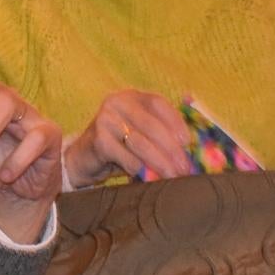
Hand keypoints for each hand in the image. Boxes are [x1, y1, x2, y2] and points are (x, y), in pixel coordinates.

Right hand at [63, 90, 193, 185]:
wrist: (85, 157)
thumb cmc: (120, 145)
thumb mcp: (140, 133)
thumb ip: (161, 133)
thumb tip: (190, 149)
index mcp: (131, 96)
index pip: (157, 103)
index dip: (175, 121)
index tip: (188, 142)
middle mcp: (117, 102)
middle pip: (151, 125)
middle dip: (171, 149)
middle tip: (184, 168)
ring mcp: (105, 120)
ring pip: (140, 143)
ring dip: (160, 163)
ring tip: (172, 176)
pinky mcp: (98, 140)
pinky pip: (126, 158)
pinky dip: (141, 170)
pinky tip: (150, 178)